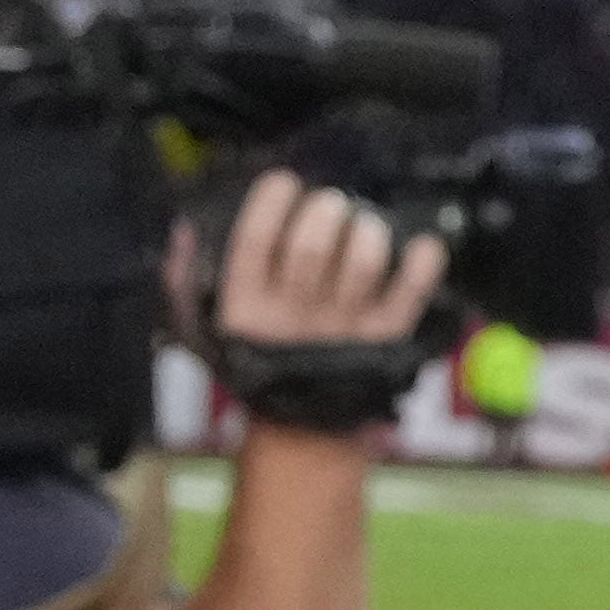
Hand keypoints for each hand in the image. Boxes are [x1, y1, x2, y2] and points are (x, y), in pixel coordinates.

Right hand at [205, 178, 452, 359]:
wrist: (300, 427)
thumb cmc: (253, 359)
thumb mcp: (203, 328)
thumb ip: (188, 280)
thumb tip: (184, 232)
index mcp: (245, 307)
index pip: (253, 244)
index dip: (269, 204)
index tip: (285, 182)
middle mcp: (294, 315)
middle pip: (311, 249)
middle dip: (325, 212)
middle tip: (333, 203)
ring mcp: (342, 328)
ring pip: (361, 266)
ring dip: (368, 233)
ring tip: (367, 224)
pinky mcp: (384, 339)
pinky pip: (408, 297)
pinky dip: (422, 267)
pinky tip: (425, 245)